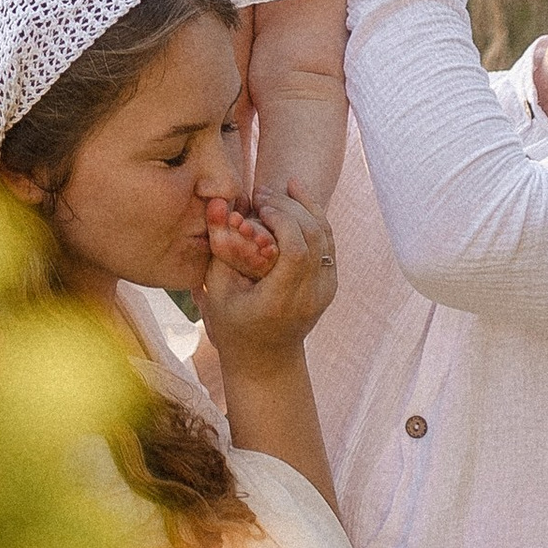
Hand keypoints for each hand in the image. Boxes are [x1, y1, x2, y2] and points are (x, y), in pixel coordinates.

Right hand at [198, 186, 337, 373]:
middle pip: (312, 236)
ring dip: (303, 206)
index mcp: (280, 301)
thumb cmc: (232, 325)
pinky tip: (296, 195)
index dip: (281, 218)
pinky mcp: (330, 283)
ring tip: (278, 189)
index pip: (295, 248)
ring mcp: (325, 290)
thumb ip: (220, 248)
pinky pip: (328, 242)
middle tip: (261, 192)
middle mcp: (309, 296)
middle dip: (288, 206)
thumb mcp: (216, 291)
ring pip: (325, 235)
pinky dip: (314, 215)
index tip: (257, 204)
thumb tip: (220, 205)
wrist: (265, 359)